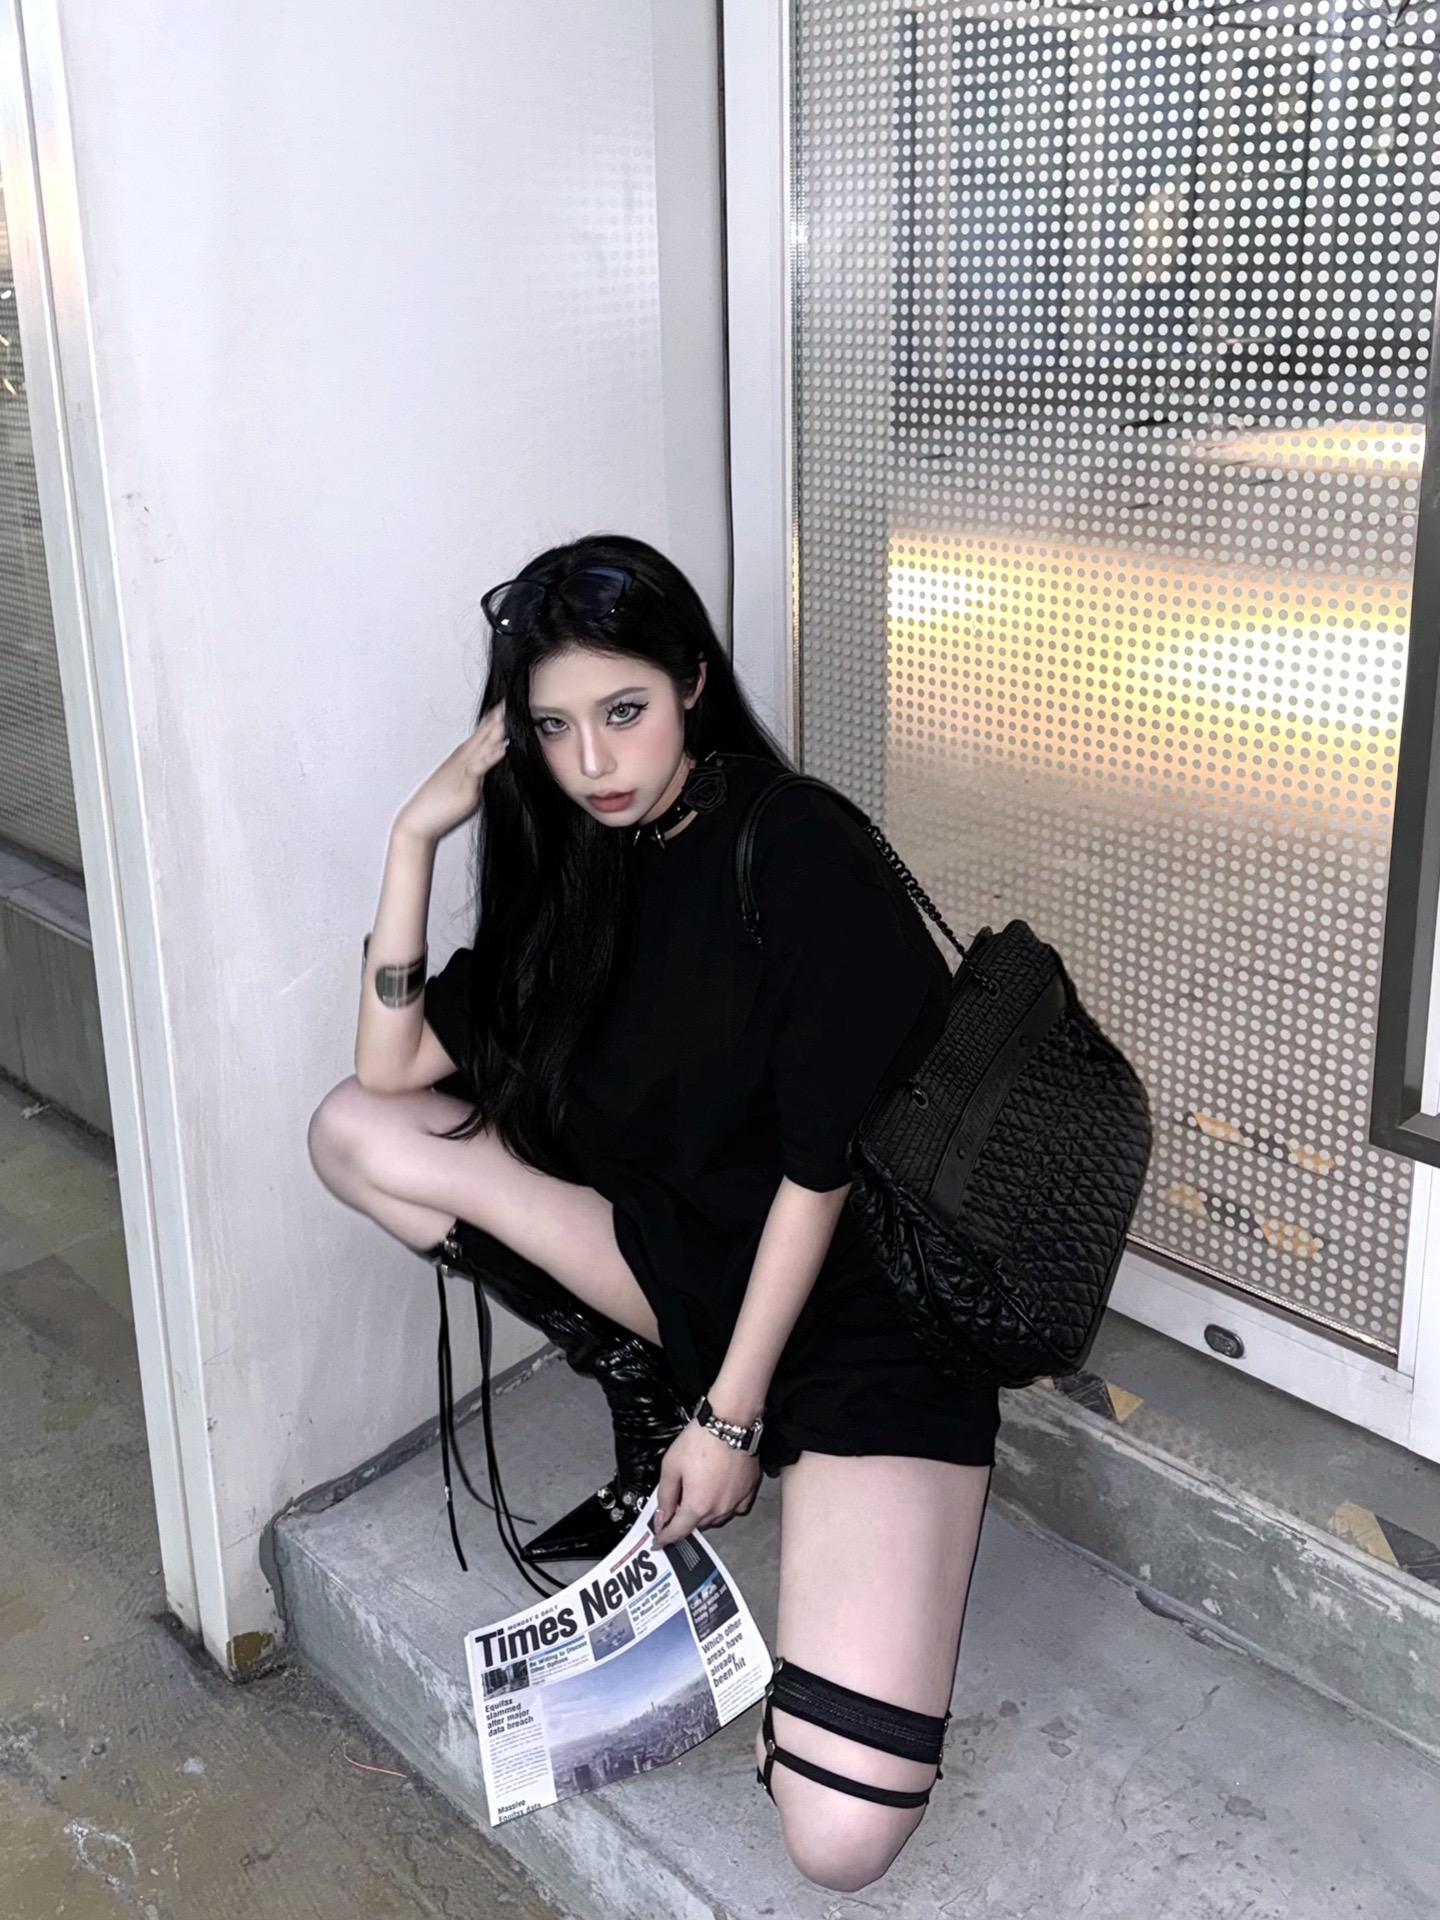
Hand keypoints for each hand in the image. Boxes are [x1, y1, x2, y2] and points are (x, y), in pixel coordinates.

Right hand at [394, 699, 508, 844]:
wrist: (419, 819)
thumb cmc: (440, 803)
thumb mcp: (464, 782)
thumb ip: (479, 771)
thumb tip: (495, 765)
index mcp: (465, 755)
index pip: (486, 729)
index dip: (499, 715)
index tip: (514, 700)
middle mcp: (465, 757)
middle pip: (487, 730)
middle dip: (501, 713)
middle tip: (516, 694)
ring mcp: (465, 768)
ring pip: (484, 743)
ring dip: (499, 728)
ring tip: (512, 712)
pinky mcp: (466, 784)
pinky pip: (479, 767)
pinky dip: (491, 756)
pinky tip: (502, 748)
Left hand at [651, 1421, 759, 1547]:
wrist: (730, 1423)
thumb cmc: (701, 1440)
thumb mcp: (671, 1466)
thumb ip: (664, 1496)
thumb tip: (662, 1516)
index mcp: (697, 1505)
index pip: (678, 1531)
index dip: (665, 1537)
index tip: (660, 1541)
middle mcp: (718, 1509)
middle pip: (697, 1523)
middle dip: (685, 1517)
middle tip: (679, 1498)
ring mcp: (736, 1502)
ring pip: (716, 1517)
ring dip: (705, 1511)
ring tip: (699, 1488)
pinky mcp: (749, 1491)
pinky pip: (735, 1508)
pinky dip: (725, 1504)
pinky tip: (720, 1491)